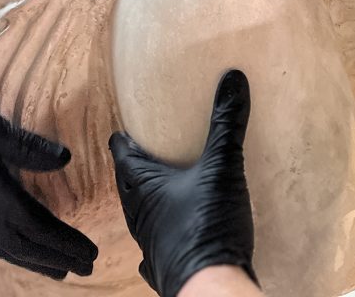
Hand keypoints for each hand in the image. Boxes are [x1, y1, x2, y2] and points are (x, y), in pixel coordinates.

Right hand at [0, 103, 96, 279]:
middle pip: (31, 249)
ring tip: (60, 270)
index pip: (43, 231)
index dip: (69, 244)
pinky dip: (11, 255)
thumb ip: (28, 146)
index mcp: (0, 201)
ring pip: (10, 253)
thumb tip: (66, 158)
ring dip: (38, 261)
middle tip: (87, 268)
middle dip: (61, 259)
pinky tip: (14, 253)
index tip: (91, 254)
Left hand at [109, 70, 256, 296]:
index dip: (122, 141)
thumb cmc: (205, 224)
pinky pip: (158, 247)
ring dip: (148, 202)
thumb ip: (226, 123)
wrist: (209, 286)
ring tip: (162, 190)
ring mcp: (152, 245)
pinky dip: (162, 236)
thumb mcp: (222, 166)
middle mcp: (140, 216)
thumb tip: (232, 78)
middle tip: (145, 153)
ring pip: (141, 217)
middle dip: (134, 170)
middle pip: (129, 186)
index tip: (122, 129)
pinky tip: (168, 237)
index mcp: (144, 187)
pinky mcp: (167, 267)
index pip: (123, 156)